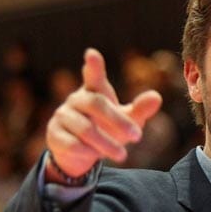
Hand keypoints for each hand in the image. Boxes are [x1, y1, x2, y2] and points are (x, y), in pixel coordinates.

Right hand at [45, 48, 162, 180]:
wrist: (78, 152)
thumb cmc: (106, 128)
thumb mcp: (126, 120)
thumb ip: (140, 110)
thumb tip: (156, 97)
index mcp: (94, 91)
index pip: (94, 76)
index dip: (93, 66)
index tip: (92, 54)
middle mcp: (76, 100)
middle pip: (96, 104)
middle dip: (118, 121)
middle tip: (138, 136)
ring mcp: (62, 116)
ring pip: (85, 128)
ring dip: (106, 144)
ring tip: (123, 156)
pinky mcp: (54, 134)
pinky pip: (72, 143)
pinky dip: (88, 152)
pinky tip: (97, 157)